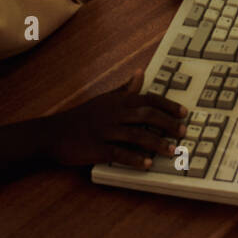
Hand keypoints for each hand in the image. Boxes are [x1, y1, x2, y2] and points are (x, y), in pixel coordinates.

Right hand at [51, 72, 187, 169]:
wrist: (53, 133)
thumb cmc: (82, 116)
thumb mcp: (104, 99)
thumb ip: (124, 89)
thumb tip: (140, 73)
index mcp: (117, 101)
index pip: (148, 99)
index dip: (168, 105)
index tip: (184, 113)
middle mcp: (114, 113)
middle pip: (147, 115)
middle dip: (168, 124)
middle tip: (183, 132)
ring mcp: (105, 130)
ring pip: (137, 135)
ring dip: (157, 143)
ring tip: (172, 151)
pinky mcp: (96, 148)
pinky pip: (119, 154)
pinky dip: (135, 159)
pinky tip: (148, 165)